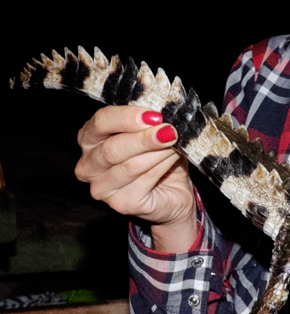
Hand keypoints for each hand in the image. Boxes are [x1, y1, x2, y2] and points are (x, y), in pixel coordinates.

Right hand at [75, 105, 198, 251]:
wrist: (173, 194)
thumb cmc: (159, 159)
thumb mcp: (152, 133)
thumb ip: (150, 122)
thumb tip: (162, 110)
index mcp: (90, 140)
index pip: (101, 122)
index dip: (127, 117)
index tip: (154, 115)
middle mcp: (88, 165)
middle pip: (112, 147)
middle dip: (144, 138)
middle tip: (169, 130)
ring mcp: (101, 188)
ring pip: (130, 165)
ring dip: (157, 152)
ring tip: (175, 142)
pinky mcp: (121, 204)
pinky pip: (144, 180)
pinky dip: (162, 166)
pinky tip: (174, 158)